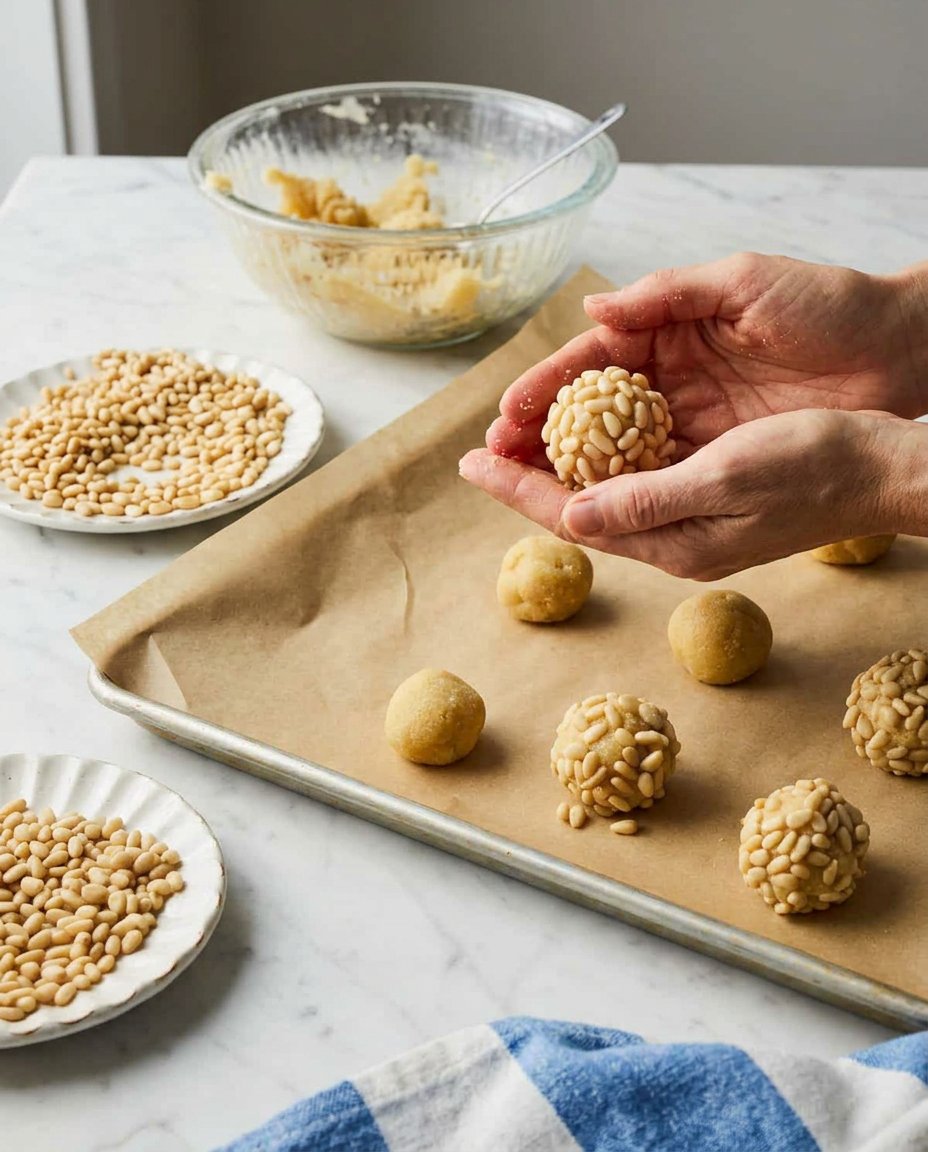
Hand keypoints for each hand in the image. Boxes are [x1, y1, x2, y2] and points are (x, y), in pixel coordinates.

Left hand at [460, 409, 927, 579]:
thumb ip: (648, 500)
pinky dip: (600, 464)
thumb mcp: (727, 477)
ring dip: (557, 473)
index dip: (517, 488)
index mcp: (673, 540)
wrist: (881, 471)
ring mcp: (691, 525)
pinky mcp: (708, 504)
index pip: (573, 516)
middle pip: (578, 511)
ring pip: (603, 499)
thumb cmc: (814, 466)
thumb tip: (571, 514)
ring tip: (515, 445)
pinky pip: (635, 486)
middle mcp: (674, 540)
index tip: (470, 462)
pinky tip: (584, 443)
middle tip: (478, 451)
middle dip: (525, 481)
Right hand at [485, 252, 927, 466]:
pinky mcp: (719, 457)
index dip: (544, 387)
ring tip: (518, 486)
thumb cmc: (826, 305)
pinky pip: (654, 476)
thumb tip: (593, 308)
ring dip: (566, 469)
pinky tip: (581, 502)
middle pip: (589, 414)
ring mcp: (694, 422)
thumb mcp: (743, 283)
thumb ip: (666, 294)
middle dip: (538, 436)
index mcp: (670, 331)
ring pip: (613, 452)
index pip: (590, 362)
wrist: (898, 352)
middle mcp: (672, 380)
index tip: (504, 414)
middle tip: (493, 460)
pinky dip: (616, 489)